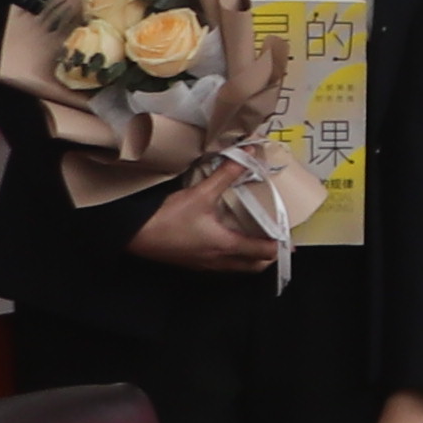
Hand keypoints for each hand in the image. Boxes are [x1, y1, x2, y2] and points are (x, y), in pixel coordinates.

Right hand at [126, 172, 284, 273]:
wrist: (132, 234)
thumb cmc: (167, 217)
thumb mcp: (200, 193)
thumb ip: (227, 174)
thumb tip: (250, 154)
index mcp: (226, 245)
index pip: (264, 252)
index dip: (280, 246)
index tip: (290, 238)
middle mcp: (218, 260)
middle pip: (254, 266)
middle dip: (268, 256)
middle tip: (277, 240)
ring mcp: (203, 265)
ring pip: (236, 268)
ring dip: (250, 258)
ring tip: (257, 240)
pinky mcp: (191, 263)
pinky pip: (220, 266)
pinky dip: (231, 257)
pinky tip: (226, 242)